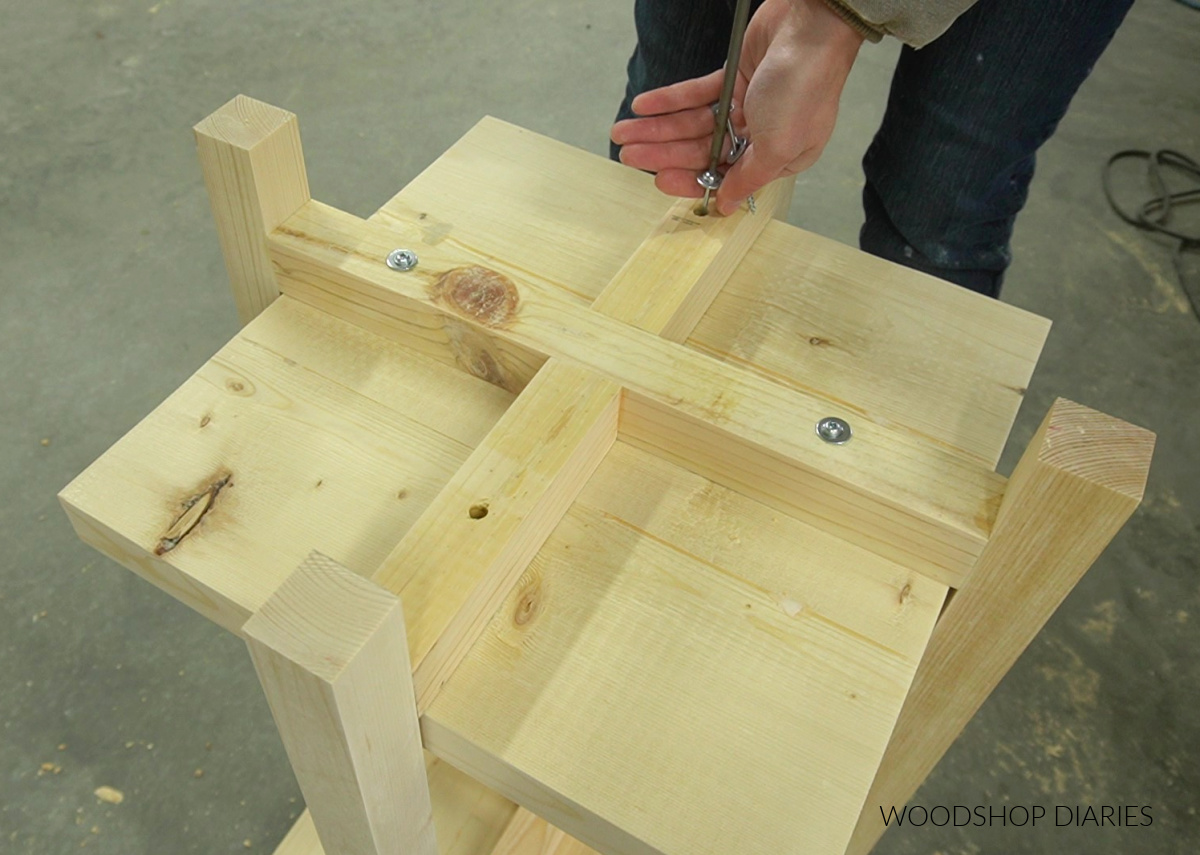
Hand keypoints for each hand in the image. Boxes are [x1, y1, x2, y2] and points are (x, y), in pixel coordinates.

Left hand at [611, 0, 863, 214]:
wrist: (811, 27)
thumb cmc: (803, 89)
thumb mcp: (779, 147)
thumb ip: (748, 179)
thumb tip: (728, 206)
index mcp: (777, 158)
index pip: (724, 178)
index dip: (689, 180)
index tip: (659, 181)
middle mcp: (759, 136)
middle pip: (702, 151)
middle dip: (663, 154)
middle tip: (628, 155)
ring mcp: (745, 106)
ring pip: (693, 124)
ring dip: (658, 128)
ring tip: (623, 131)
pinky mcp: (733, 78)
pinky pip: (695, 95)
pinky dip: (669, 101)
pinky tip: (643, 105)